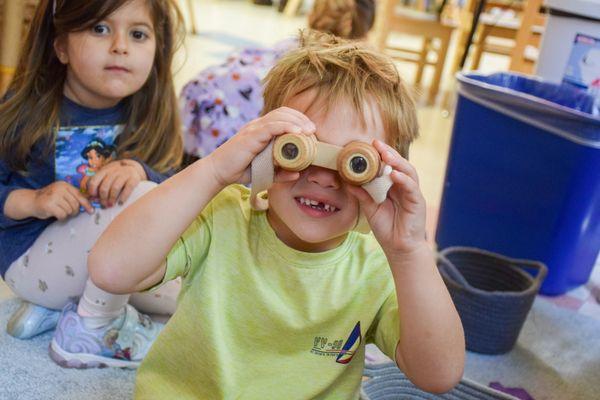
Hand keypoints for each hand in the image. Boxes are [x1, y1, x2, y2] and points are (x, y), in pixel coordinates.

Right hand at [32, 181, 93, 219]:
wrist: (31, 201)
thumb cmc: (49, 199)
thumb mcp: (61, 193)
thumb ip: (73, 196)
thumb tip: (89, 205)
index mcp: (64, 185)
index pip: (79, 195)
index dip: (86, 204)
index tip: (91, 211)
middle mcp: (59, 189)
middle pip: (75, 204)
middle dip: (74, 211)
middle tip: (68, 212)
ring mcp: (53, 196)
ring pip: (69, 210)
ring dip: (66, 214)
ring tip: (59, 211)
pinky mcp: (49, 205)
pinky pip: (62, 215)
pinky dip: (61, 217)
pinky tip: (56, 215)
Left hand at [86, 159, 145, 207]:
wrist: (134, 167)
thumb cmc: (117, 175)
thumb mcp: (106, 175)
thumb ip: (99, 183)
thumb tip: (92, 197)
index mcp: (104, 171)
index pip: (94, 181)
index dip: (92, 190)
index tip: (94, 197)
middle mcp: (113, 172)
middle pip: (104, 186)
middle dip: (103, 198)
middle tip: (104, 205)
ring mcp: (124, 174)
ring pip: (115, 188)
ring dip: (112, 198)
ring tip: (111, 204)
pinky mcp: (133, 179)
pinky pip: (128, 188)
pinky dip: (123, 197)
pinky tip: (121, 202)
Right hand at [206, 107, 315, 186]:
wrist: (218, 172)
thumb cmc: (240, 171)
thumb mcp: (265, 172)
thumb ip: (280, 173)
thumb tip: (298, 173)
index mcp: (261, 130)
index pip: (282, 116)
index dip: (298, 119)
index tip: (311, 131)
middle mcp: (258, 125)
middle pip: (283, 112)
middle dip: (301, 118)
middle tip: (313, 130)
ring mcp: (254, 129)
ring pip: (279, 116)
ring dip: (297, 121)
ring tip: (309, 130)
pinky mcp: (251, 135)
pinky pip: (271, 126)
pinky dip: (286, 127)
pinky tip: (297, 132)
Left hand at [346, 139, 427, 257]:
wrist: (399, 248)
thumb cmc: (386, 228)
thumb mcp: (370, 208)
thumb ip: (361, 194)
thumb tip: (347, 182)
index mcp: (393, 186)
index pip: (388, 166)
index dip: (381, 155)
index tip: (369, 144)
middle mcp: (403, 186)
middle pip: (399, 164)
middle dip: (388, 152)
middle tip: (376, 143)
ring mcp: (412, 193)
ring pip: (408, 172)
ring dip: (397, 162)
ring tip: (386, 154)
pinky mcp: (417, 202)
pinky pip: (411, 187)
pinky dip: (403, 179)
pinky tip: (394, 174)